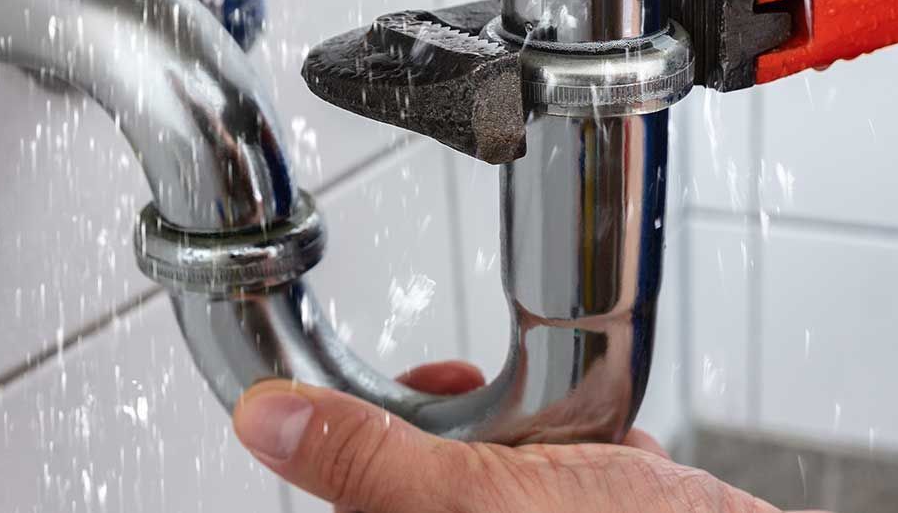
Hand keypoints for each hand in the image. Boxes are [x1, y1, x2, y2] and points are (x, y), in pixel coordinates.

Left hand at [234, 362, 808, 512]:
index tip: (422, 398)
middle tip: (526, 430)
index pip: (364, 488)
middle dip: (489, 431)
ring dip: (553, 438)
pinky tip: (631, 467)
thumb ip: (370, 460)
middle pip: (436, 471)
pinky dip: (605, 457)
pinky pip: (576, 475)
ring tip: (596, 454)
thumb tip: (266, 421)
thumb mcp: (481, 499)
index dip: (381, 434)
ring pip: (510, 467)